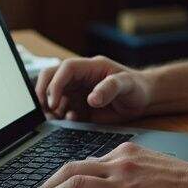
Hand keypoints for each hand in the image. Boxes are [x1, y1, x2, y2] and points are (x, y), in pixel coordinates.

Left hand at [22, 142, 187, 187]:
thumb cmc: (187, 187)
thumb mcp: (154, 167)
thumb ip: (130, 171)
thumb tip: (108, 186)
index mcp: (126, 153)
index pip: (84, 162)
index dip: (60, 175)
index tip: (48, 186)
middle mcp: (121, 164)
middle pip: (71, 170)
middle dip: (46, 185)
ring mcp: (123, 184)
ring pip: (73, 185)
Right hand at [35, 55, 152, 123]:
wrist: (143, 100)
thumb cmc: (137, 87)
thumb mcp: (127, 84)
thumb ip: (110, 88)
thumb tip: (91, 99)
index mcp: (90, 67)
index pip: (65, 69)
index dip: (55, 83)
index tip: (54, 101)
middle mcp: (80, 78)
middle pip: (51, 77)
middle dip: (44, 92)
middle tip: (46, 109)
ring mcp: (78, 92)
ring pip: (53, 95)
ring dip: (50, 107)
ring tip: (58, 118)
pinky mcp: (79, 106)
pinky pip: (62, 110)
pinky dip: (61, 116)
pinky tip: (72, 120)